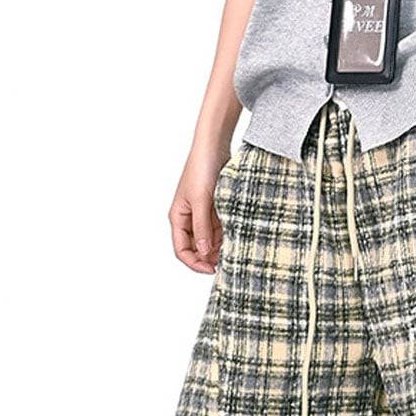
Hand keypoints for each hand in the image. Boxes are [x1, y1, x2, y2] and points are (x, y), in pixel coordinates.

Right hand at [169, 139, 231, 273]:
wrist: (214, 146)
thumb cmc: (201, 168)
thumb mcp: (201, 201)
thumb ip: (201, 228)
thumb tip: (202, 253)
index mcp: (178, 217)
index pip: (181, 250)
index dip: (194, 263)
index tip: (211, 270)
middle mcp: (188, 218)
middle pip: (196, 248)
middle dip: (209, 258)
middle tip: (227, 263)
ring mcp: (202, 214)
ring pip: (209, 240)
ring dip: (220, 247)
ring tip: (234, 251)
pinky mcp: (215, 209)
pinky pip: (220, 229)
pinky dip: (227, 235)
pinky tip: (237, 239)